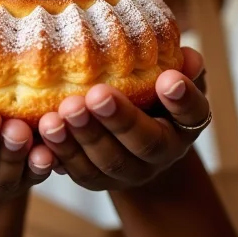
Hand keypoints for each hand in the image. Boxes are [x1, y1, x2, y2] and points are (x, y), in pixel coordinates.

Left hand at [37, 47, 209, 190]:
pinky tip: (45, 129)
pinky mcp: (97, 180)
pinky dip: (60, 152)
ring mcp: (129, 171)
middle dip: (119, 119)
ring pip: (108, 161)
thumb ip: (181, 67)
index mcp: (185, 124)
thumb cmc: (154, 92)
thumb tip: (189, 56)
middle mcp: (162, 154)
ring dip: (83, 137)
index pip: (191, 113)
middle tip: (97, 95)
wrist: (136, 137)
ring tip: (64, 111)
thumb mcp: (173, 75)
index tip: (169, 79)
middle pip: (144, 142)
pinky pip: (78, 171)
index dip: (182, 99)